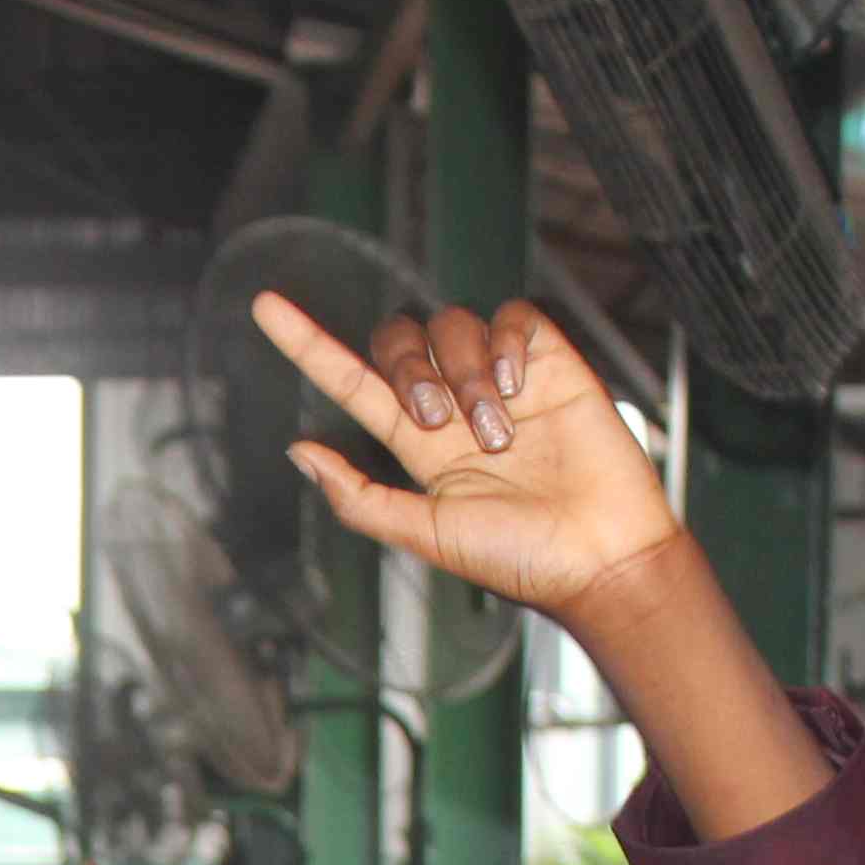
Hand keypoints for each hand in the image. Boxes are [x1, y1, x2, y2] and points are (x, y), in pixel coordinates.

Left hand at [257, 292, 692, 641]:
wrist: (601, 556)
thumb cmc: (520, 558)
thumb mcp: (425, 535)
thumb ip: (358, 497)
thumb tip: (299, 451)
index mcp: (419, 446)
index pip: (352, 381)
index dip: (307, 343)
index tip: (263, 306)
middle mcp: (455, 406)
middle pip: (399, 341)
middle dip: (406, 370)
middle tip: (438, 422)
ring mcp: (502, 381)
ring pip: (452, 325)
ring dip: (464, 374)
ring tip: (499, 431)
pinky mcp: (552, 362)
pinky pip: (512, 316)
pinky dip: (507, 343)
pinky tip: (522, 388)